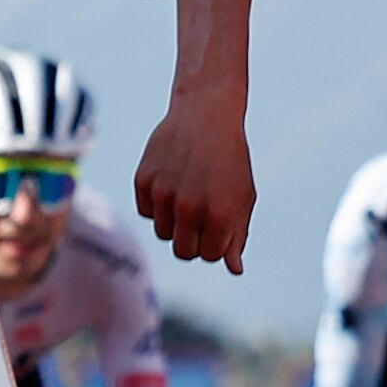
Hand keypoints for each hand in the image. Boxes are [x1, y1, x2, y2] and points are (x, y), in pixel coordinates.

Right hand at [133, 95, 257, 272]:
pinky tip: (172, 183)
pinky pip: (147, 212)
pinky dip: (158, 206)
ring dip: (176, 224)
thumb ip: (237, 236)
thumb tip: (234, 270)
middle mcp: (189, 207)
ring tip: (189, 197)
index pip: (210, 255)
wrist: (205, 115)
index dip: (215, 245)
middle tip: (202, 219)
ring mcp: (163, 194)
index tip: (219, 228)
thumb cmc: (231, 161)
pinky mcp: (143, 181)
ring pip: (163, 233)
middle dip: (194, 241)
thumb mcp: (243, 198)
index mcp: (219, 215)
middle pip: (183, 251)